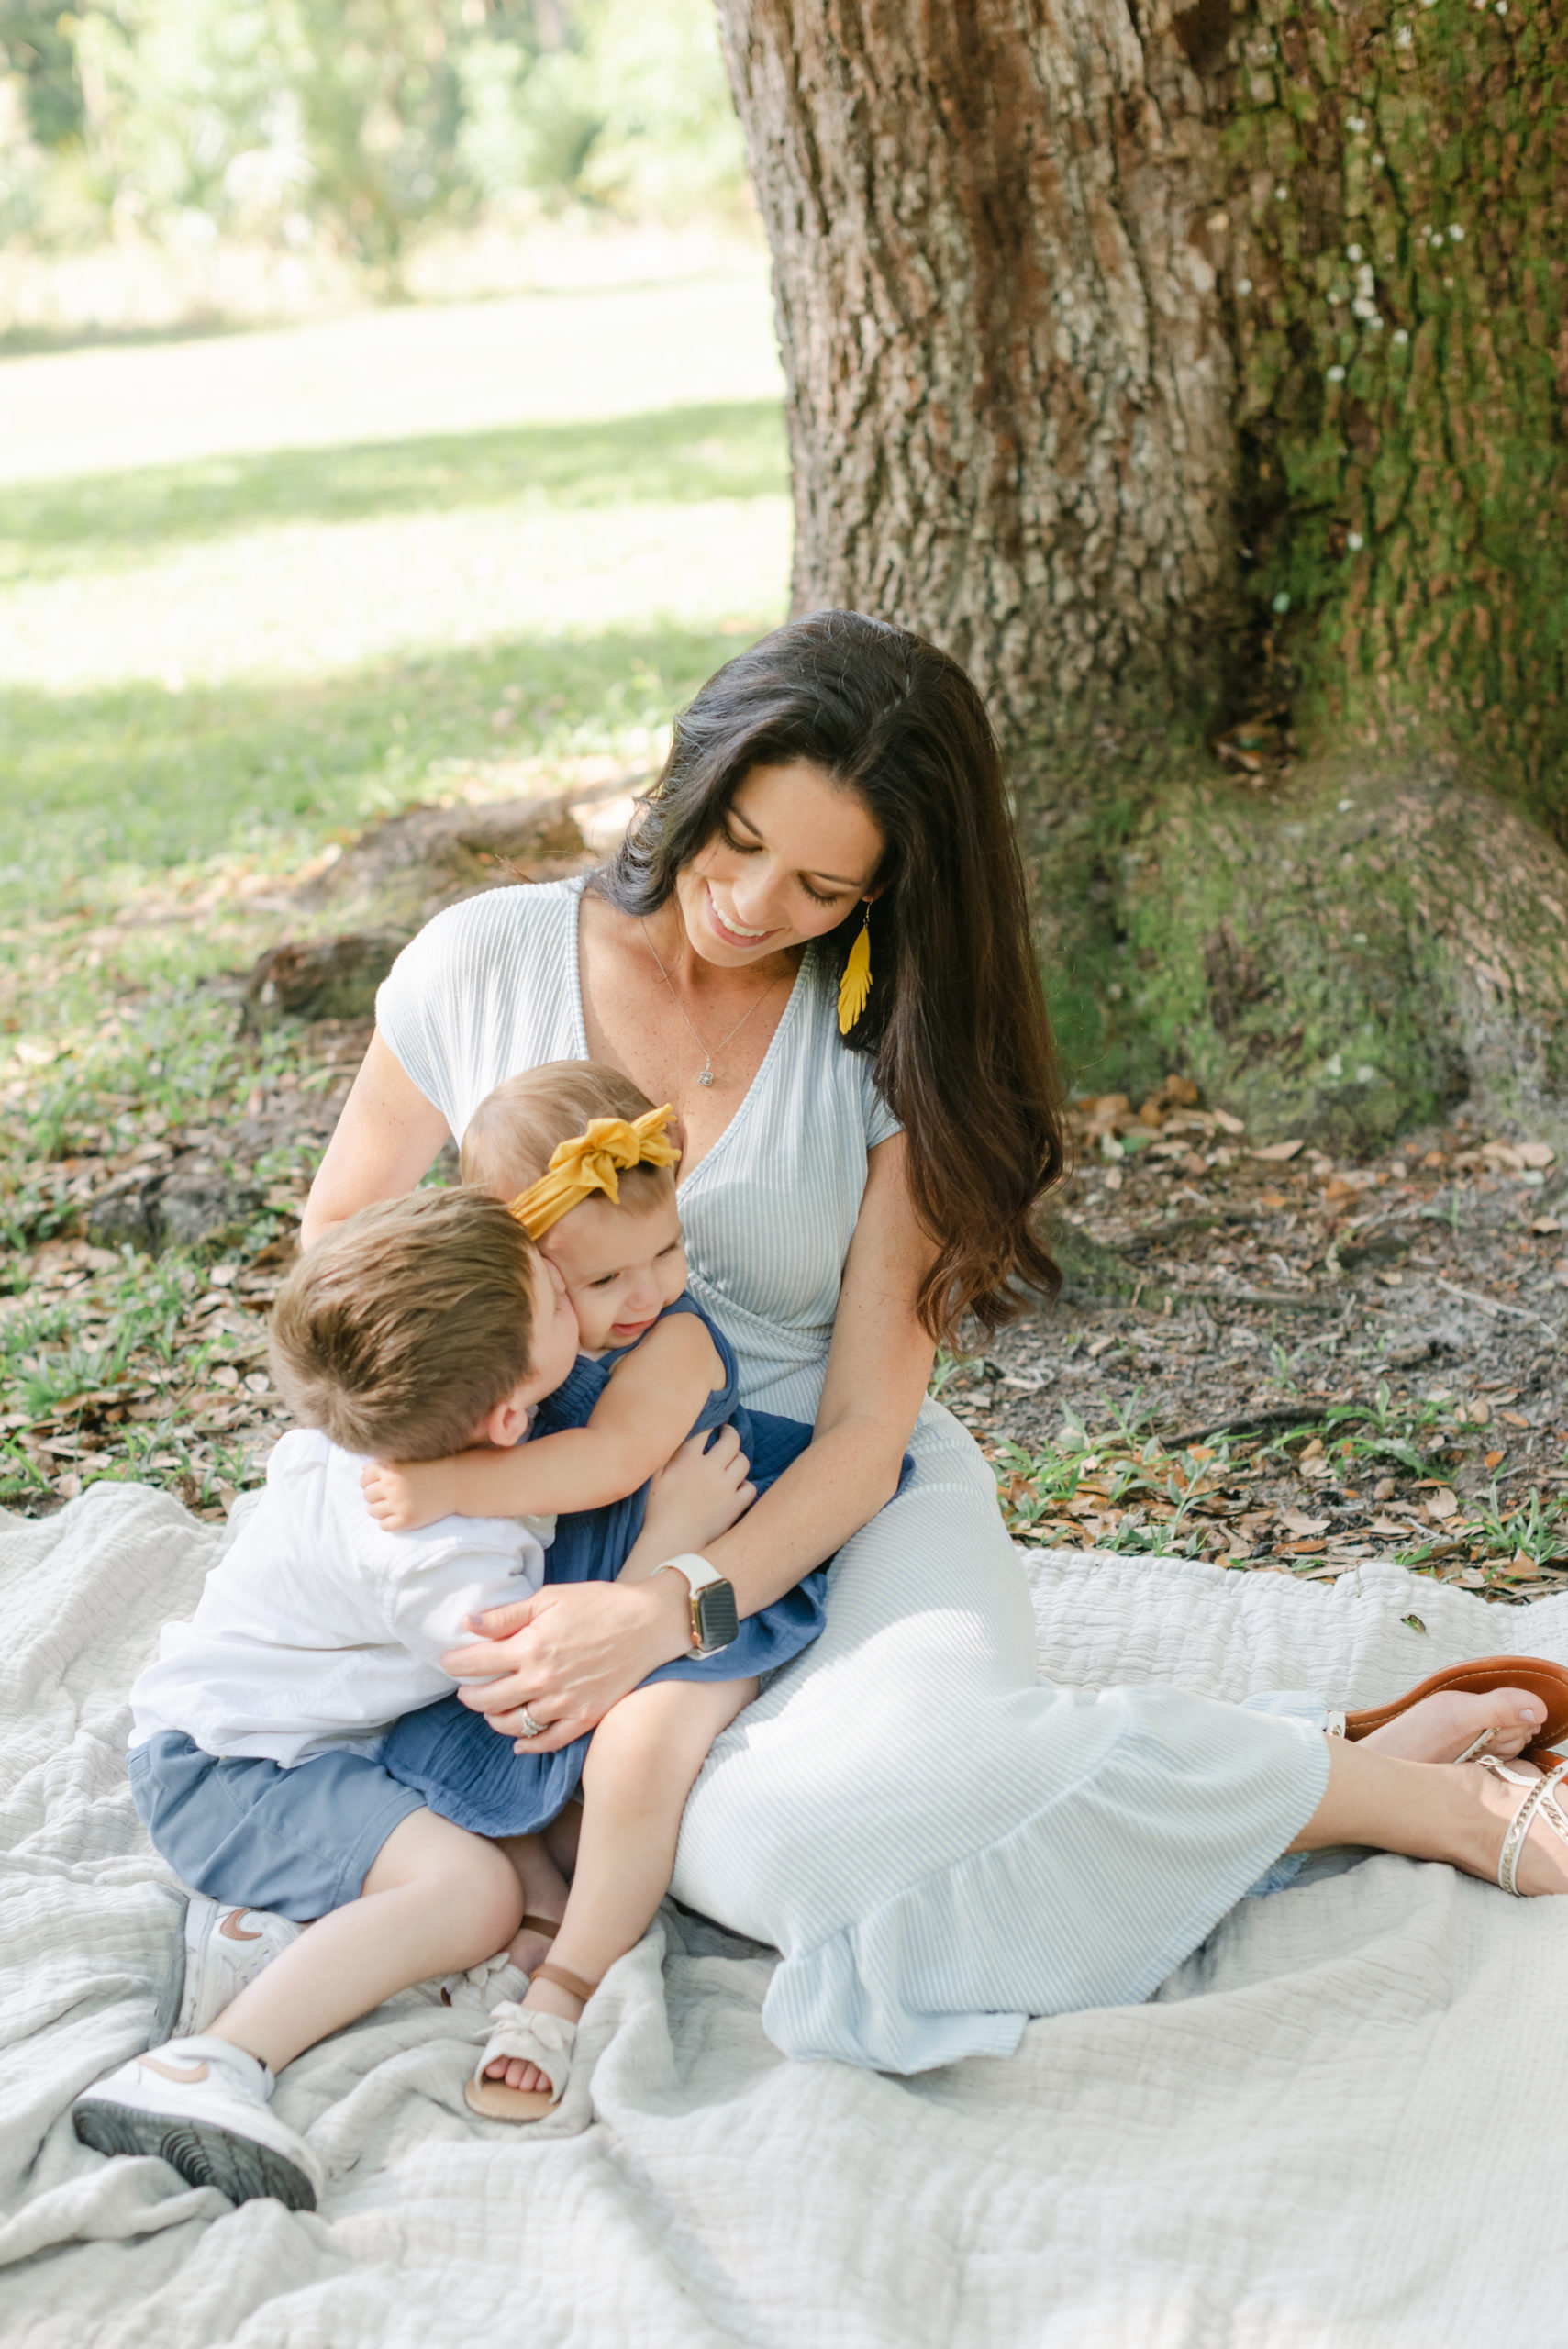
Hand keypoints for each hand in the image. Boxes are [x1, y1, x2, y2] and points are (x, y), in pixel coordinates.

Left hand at [361, 1456, 453, 1531]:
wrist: (458, 1484)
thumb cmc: (433, 1469)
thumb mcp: (409, 1460)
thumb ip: (386, 1463)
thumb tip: (363, 1469)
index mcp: (392, 1468)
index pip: (365, 1478)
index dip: (369, 1482)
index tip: (380, 1484)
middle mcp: (393, 1485)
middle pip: (368, 1495)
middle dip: (375, 1496)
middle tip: (389, 1496)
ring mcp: (399, 1504)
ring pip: (373, 1511)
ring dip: (380, 1510)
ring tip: (392, 1507)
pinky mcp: (407, 1520)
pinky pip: (384, 1525)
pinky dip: (388, 1522)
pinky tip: (398, 1517)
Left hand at [441, 1574, 690, 1750]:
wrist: (649, 1623)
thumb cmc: (600, 1604)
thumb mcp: (549, 1598)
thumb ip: (506, 1615)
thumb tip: (468, 1624)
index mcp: (530, 1647)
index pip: (475, 1664)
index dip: (455, 1664)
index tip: (449, 1662)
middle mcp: (543, 1680)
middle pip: (487, 1700)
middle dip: (469, 1694)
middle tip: (466, 1688)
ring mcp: (564, 1703)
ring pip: (512, 1724)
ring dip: (493, 1718)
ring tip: (490, 1708)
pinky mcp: (584, 1717)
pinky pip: (547, 1741)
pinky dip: (528, 1744)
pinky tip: (518, 1741)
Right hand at [626, 1424, 754, 1579]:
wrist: (670, 1543)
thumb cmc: (657, 1511)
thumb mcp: (653, 1477)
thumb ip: (665, 1453)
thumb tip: (673, 1432)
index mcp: (687, 1459)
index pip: (705, 1430)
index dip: (710, 1423)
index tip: (711, 1424)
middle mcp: (710, 1469)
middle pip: (731, 1441)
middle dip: (730, 1433)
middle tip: (726, 1433)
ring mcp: (725, 1488)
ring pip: (743, 1462)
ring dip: (738, 1458)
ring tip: (732, 1459)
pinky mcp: (735, 1506)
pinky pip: (750, 1488)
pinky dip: (745, 1486)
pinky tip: (736, 1487)